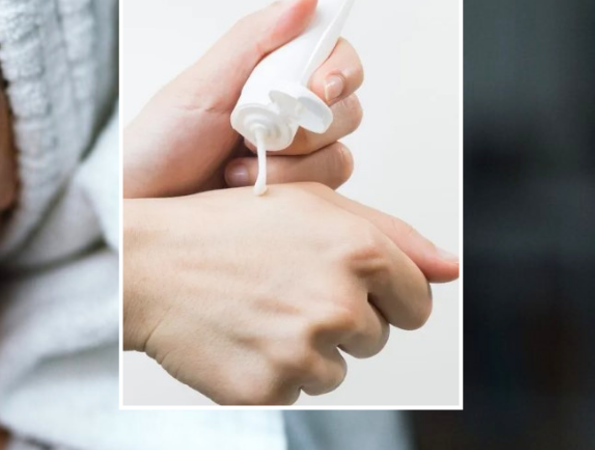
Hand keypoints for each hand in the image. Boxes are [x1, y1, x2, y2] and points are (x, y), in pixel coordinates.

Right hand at [122, 183, 459, 404]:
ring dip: (304, 349)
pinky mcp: (272, 388)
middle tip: (280, 290)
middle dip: (338, 320)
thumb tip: (451, 269)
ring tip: (254, 311)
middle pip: (375, 338)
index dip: (380, 295)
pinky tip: (238, 335)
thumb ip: (391, 235)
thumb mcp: (307, 205)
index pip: (416, 302)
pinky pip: (294, 392)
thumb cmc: (222, 227)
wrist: (145, 264)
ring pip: (336, 370)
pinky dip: (269, 371)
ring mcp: (305, 350)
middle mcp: (340, 302)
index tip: (339, 285)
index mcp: (359, 251)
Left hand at [123, 0, 364, 197]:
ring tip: (237, 163)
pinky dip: (288, 186)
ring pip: (338, 152)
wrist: (141, 203)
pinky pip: (325, 189)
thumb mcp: (203, 84)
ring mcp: (294, 153)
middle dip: (308, 123)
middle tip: (259, 132)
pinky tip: (245, 185)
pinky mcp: (294, 192)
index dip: (339, 70)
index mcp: (269, 71)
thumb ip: (255, 38)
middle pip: (345, 105)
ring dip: (293, 161)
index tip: (320, 88)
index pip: (334, 55)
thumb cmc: (161, 142)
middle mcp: (288, 108)